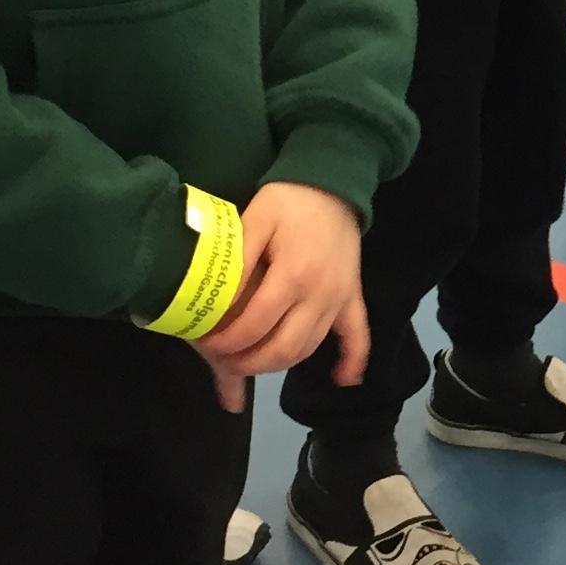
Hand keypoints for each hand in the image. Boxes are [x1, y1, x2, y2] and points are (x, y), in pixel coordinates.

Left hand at [194, 182, 367, 406]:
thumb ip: (238, 262)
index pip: (255, 325)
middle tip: (223, 360)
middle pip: (283, 348)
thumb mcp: (254, 220)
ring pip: (309, 348)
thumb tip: (218, 302)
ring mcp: (340, 299)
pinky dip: (352, 361)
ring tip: (251, 363)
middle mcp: (320, 295)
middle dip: (248, 362)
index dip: (227, 341)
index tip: (207, 343)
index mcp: (293, 275)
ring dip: (279, 365)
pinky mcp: (353, 298)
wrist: (332, 184)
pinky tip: (342, 380)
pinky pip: (358, 336)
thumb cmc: (288, 201)